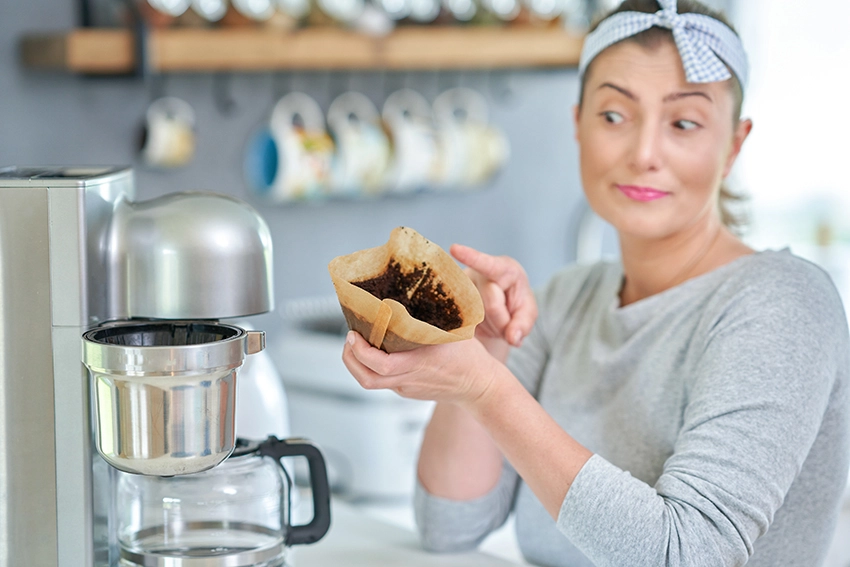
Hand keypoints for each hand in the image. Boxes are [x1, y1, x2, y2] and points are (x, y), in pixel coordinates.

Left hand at [342, 330, 498, 408]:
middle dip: (350, 358)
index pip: (380, 364)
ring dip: (356, 364)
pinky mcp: (407, 392)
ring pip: (371, 382)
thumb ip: (435, 316)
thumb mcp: (455, 331)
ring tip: (354, 346)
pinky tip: (375, 352)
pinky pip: (383, 382)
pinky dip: (372, 367)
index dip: (360, 350)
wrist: (480, 386)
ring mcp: (407, 388)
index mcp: (421, 362)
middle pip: (367, 378)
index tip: (354, 333)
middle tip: (349, 339)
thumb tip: (417, 290)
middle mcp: (410, 378)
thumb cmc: (470, 357)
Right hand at [450, 244, 536, 354]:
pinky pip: (460, 323)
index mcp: (502, 268)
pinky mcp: (447, 302)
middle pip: (491, 305)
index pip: (488, 265)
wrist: (499, 307)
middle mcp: (477, 273)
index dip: (471, 257)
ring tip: (492, 320)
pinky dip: (472, 330)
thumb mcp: (527, 313)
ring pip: (475, 318)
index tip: (454, 248)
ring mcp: (459, 288)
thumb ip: (523, 325)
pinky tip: (477, 324)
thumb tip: (512, 338)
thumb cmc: (515, 303)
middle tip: (506, 319)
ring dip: (488, 327)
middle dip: (502, 321)